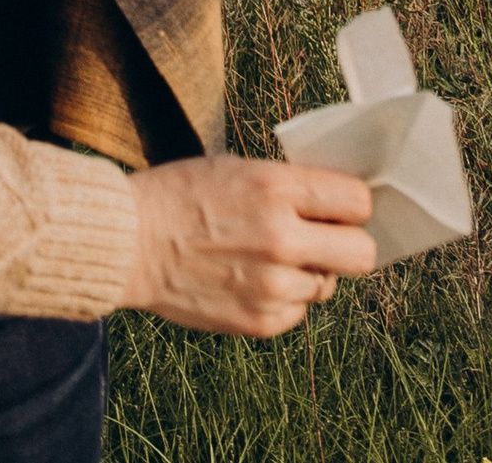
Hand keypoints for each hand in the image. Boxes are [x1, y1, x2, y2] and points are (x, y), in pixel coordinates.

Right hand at [119, 153, 376, 337]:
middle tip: (328, 240)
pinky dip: (283, 298)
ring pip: (327, 285)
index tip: (343, 209)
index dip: (354, 205)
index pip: (357, 202)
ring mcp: (273, 285)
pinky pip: (298, 311)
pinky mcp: (260, 321)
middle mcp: (281, 238)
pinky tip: (251, 280)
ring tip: (269, 259)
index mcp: (274, 188)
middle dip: (349, 245)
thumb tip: (336, 206)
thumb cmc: (180, 195)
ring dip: (308, 273)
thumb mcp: (235, 169)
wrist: (129, 242)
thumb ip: (288, 188)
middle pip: (362, 254)